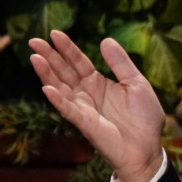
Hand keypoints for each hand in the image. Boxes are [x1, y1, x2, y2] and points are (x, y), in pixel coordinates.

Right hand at [28, 31, 167, 181]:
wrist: (148, 148)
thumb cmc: (144, 118)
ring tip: (35, 58)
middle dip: (49, 56)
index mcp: (98, 83)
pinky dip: (58, 100)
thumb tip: (105, 39)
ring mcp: (84, 108)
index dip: (67, 48)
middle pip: (64, 72)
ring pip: (60, 88)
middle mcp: (87, 94)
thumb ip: (120, 63)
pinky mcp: (86, 123)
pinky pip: (69, 110)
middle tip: (34, 40)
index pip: (78, 62)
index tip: (55, 33)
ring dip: (47, 74)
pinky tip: (47, 88)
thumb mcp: (136, 83)